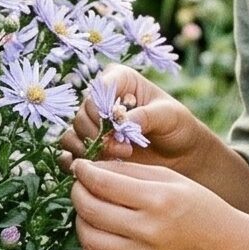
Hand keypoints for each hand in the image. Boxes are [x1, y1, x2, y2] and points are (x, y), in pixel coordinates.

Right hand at [57, 64, 212, 172]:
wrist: (180, 155)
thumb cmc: (177, 126)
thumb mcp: (170, 116)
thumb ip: (145, 115)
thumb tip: (120, 121)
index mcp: (119, 80)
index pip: (98, 90)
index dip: (104, 110)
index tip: (122, 127)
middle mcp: (100, 99)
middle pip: (82, 114)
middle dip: (100, 135)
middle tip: (125, 149)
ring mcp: (91, 124)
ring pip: (72, 134)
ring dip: (90, 150)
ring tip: (117, 160)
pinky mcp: (88, 146)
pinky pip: (68, 154)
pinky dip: (78, 163)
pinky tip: (99, 170)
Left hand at [68, 155, 248, 249]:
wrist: (229, 249)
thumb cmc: (201, 208)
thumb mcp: (173, 179)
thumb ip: (131, 171)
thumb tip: (91, 168)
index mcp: (158, 199)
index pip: (102, 182)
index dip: (83, 171)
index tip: (79, 166)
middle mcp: (149, 230)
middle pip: (90, 209)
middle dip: (77, 193)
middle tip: (80, 186)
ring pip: (89, 238)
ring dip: (79, 220)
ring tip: (88, 210)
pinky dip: (89, 248)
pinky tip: (96, 235)